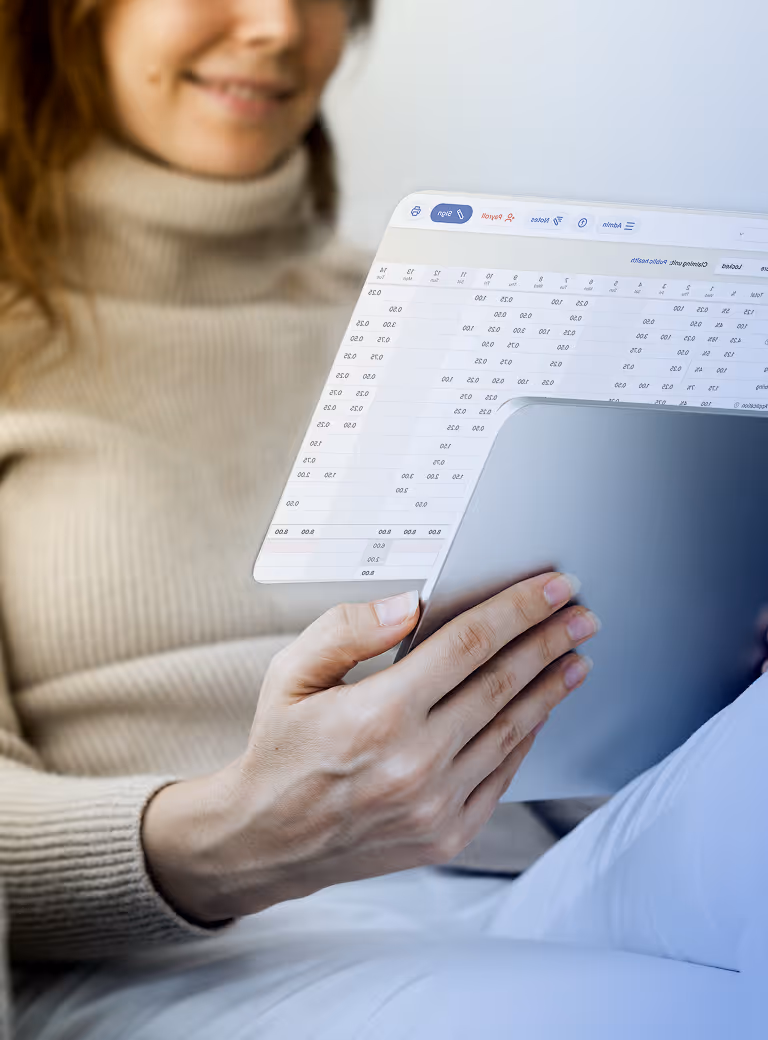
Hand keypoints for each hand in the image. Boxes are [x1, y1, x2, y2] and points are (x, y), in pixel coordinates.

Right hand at [142, 572, 598, 923]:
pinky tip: (540, 712)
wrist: (267, 841)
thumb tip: (408, 604)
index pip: (469, 644)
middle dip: (549, 641)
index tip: (553, 589)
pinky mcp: (447, 834)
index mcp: (379, 713)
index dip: (518, 610)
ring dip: (550, 689)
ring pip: (512, 730)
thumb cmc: (280, 750)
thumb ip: (347, 630)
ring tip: (576, 658)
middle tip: (582, 616)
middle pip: (503, 683)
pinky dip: (527, 738)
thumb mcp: (290, 674)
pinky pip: (502, 776)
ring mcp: (436, 803)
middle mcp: (415, 760)